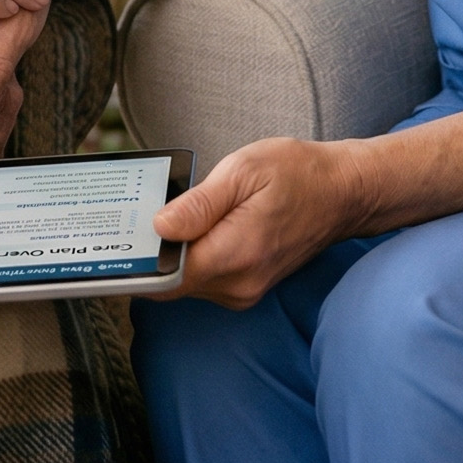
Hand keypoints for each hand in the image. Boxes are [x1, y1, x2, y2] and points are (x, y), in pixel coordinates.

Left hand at [154, 137, 377, 309]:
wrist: (342, 193)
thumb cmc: (297, 174)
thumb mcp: (243, 171)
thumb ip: (199, 204)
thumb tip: (160, 227)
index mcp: (236, 254)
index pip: (167, 276)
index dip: (138, 259)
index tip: (120, 238)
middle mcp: (239, 284)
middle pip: (171, 282)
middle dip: (153, 253)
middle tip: (138, 215)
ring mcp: (245, 291)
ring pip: (186, 282)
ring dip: (173, 254)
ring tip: (170, 214)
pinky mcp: (247, 288)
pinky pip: (204, 279)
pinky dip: (192, 257)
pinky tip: (193, 227)